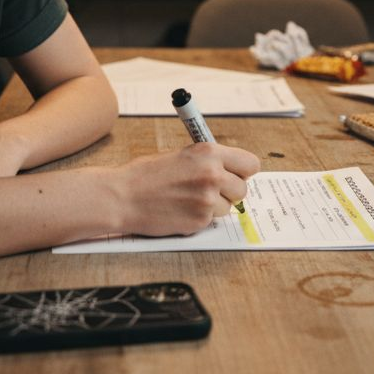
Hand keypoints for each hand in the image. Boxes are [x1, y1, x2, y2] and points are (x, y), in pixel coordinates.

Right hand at [114, 142, 260, 236]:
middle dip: (229, 191)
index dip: (243, 171)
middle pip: (243, 189)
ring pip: (228, 207)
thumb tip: (231, 171)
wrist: (123, 196)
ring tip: (187, 200)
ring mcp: (208, 200)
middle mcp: (213, 174)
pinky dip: (199, 218)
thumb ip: (208, 162)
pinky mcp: (200, 220)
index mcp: (209, 152)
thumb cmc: (146, 174)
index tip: (235, 175)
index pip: (250, 164)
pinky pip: (211, 220)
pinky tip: (180, 210)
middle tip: (209, 191)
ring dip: (213, 206)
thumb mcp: (181, 156)